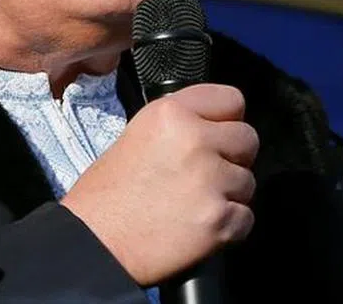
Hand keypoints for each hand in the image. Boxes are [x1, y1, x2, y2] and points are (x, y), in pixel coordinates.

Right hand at [60, 83, 258, 285]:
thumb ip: (181, 124)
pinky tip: (199, 227)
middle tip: (206, 174)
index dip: (226, 120)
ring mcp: (211, 181)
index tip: (217, 134)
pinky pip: (246, 218)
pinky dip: (229, 226)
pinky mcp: (219, 220)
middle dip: (233, 157)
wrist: (94, 243)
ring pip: (248, 182)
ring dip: (229, 194)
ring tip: (194, 204)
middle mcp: (195, 140)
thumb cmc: (107, 194)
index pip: (232, 99)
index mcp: (172, 113)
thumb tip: (214, 128)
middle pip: (248, 139)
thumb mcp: (138, 134)